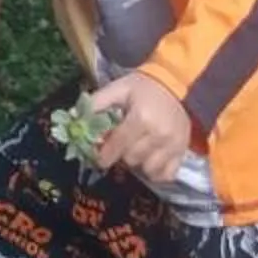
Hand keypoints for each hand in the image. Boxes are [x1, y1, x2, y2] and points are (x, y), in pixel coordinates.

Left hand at [82, 71, 189, 186]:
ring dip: (138, 163)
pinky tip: (150, 159)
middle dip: (122, 155)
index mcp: (141, 118)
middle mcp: (159, 134)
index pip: (117, 146)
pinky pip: (166, 175)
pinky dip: (156, 172)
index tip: (99, 157)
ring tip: (137, 149)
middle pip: (131, 159)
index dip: (104, 154)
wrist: (173, 82)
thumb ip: (96, 103)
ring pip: (148, 170)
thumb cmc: (142, 87)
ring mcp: (174, 145)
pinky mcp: (183, 151)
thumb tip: (74, 118)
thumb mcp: (117, 89)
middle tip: (121, 145)